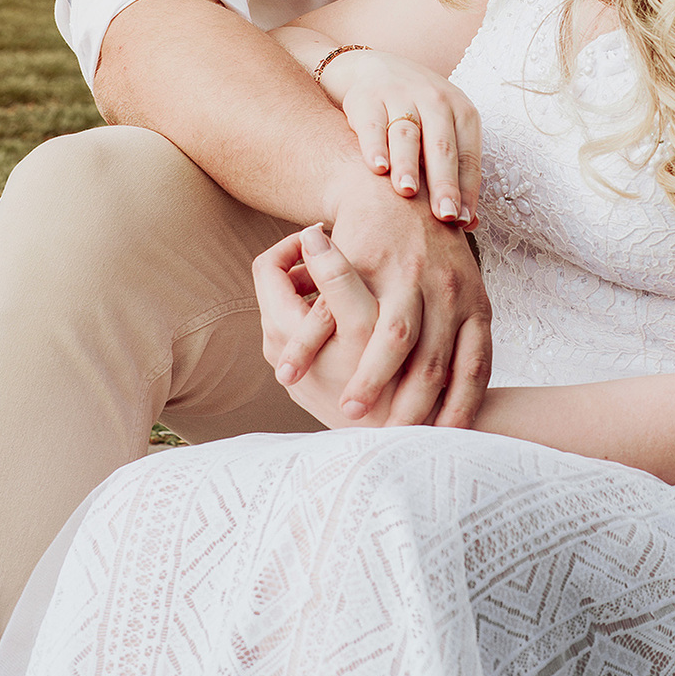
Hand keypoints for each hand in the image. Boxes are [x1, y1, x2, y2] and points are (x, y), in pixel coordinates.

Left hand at [254, 225, 395, 426]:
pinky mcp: (313, 379)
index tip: (331, 234)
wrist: (406, 441)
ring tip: (361, 284)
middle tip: (348, 256)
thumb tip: (310, 234)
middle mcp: (278, 351)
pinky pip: (313, 332)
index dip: (297, 243)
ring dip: (324, 291)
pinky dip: (332, 316)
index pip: (267, 265)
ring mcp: (295, 367)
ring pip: (299, 309)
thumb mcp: (365, 320)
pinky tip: (368, 313)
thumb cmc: (389, 381)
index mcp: (283, 330)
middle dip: (312, 267)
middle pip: (281, 287)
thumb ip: (335, 275)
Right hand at [270, 173, 492, 426]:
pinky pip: (332, 310)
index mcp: (472, 301)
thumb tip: (472, 402)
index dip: (460, 409)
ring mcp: (404, 274)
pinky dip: (309, 346)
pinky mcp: (362, 260)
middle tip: (390, 445)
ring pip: (390, 339)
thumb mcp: (466, 288)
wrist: (398, 187)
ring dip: (368, 381)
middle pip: (432, 362)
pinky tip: (291, 375)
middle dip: (410, 409)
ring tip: (346, 414)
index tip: (443, 444)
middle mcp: (444, 288)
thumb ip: (466, 335)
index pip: (473, 367)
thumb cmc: (435, 250)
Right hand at [318, 49, 482, 227]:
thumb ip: (454, 174)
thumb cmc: (416, 113)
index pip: (468, 156)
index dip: (466, 189)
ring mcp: (400, 95)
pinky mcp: (367, 97)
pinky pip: (372, 124)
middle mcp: (434, 99)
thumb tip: (468, 224)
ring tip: (408, 192)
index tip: (463, 220)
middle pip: (442, 146)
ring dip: (408, 164)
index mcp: (461, 111)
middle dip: (444, 182)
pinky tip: (377, 168)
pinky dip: (374, 146)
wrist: (374, 68)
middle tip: (444, 214)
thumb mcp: (442, 133)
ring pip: (407, 134)